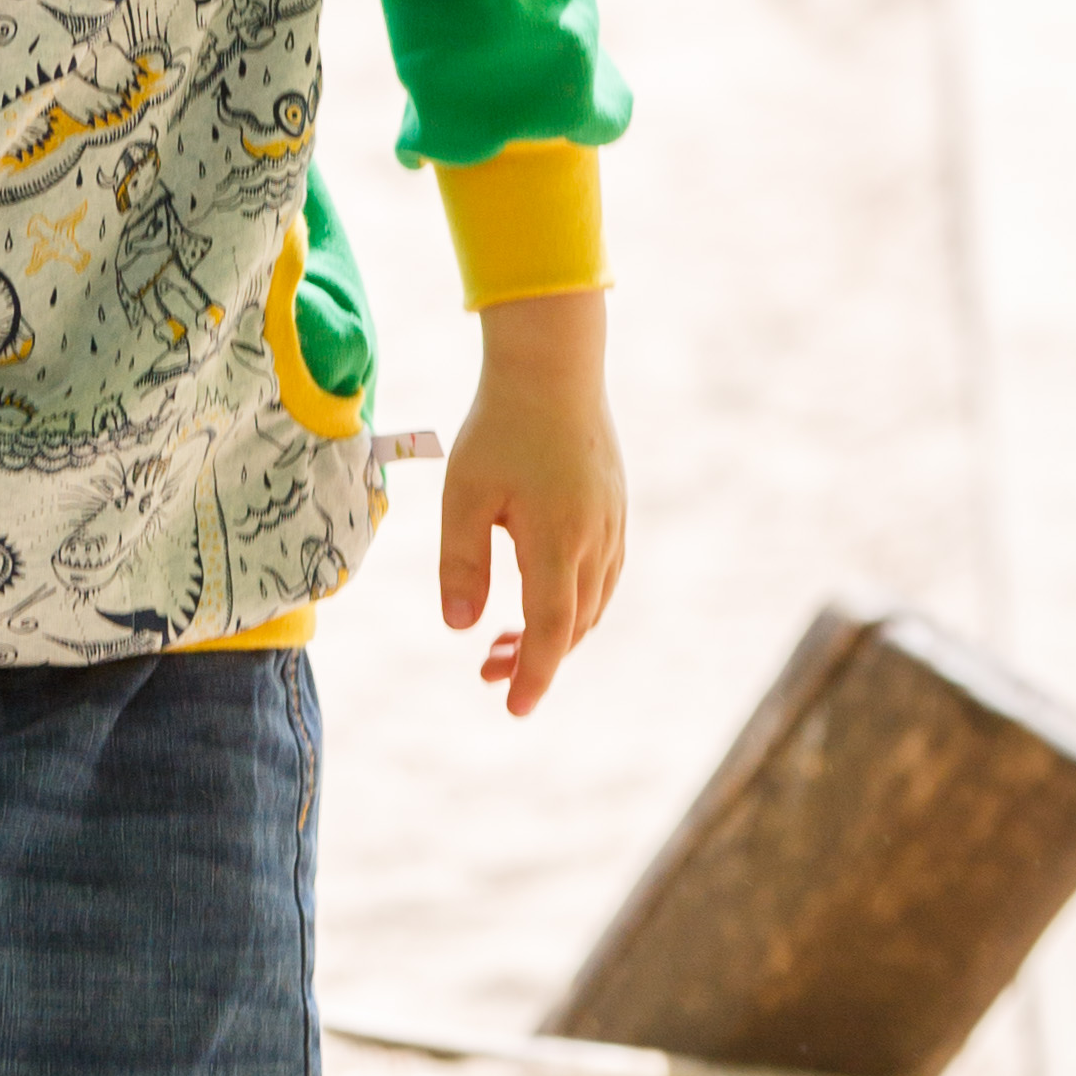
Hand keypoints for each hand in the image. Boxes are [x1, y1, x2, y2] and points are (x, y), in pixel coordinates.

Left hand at [438, 289, 625, 716]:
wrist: (555, 366)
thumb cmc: (500, 427)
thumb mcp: (464, 496)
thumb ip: (462, 564)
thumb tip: (461, 628)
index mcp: (557, 542)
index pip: (551, 632)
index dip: (535, 676)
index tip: (513, 709)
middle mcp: (595, 541)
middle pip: (572, 625)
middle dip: (535, 658)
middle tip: (487, 670)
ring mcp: (612, 525)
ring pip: (591, 603)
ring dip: (554, 632)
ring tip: (503, 641)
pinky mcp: (615, 509)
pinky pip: (601, 575)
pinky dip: (572, 602)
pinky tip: (539, 596)